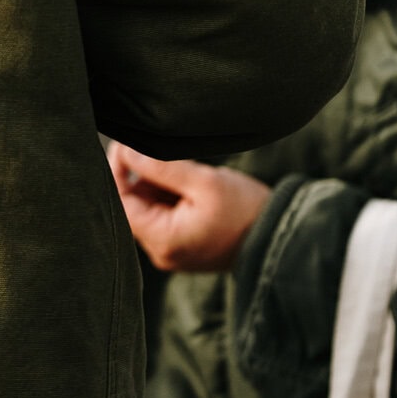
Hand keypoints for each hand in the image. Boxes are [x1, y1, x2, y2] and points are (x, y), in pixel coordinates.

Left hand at [106, 142, 269, 272]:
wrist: (279, 237)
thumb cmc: (245, 210)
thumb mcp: (205, 181)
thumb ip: (162, 167)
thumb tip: (127, 152)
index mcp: (163, 241)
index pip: (121, 203)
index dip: (118, 172)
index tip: (125, 145)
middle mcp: (162, 252)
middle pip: (133, 207)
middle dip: (142, 178)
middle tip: (162, 154)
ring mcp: (173, 251)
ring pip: (149, 210)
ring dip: (158, 187)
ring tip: (186, 173)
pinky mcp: (184, 246)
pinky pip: (165, 217)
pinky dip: (171, 197)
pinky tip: (190, 185)